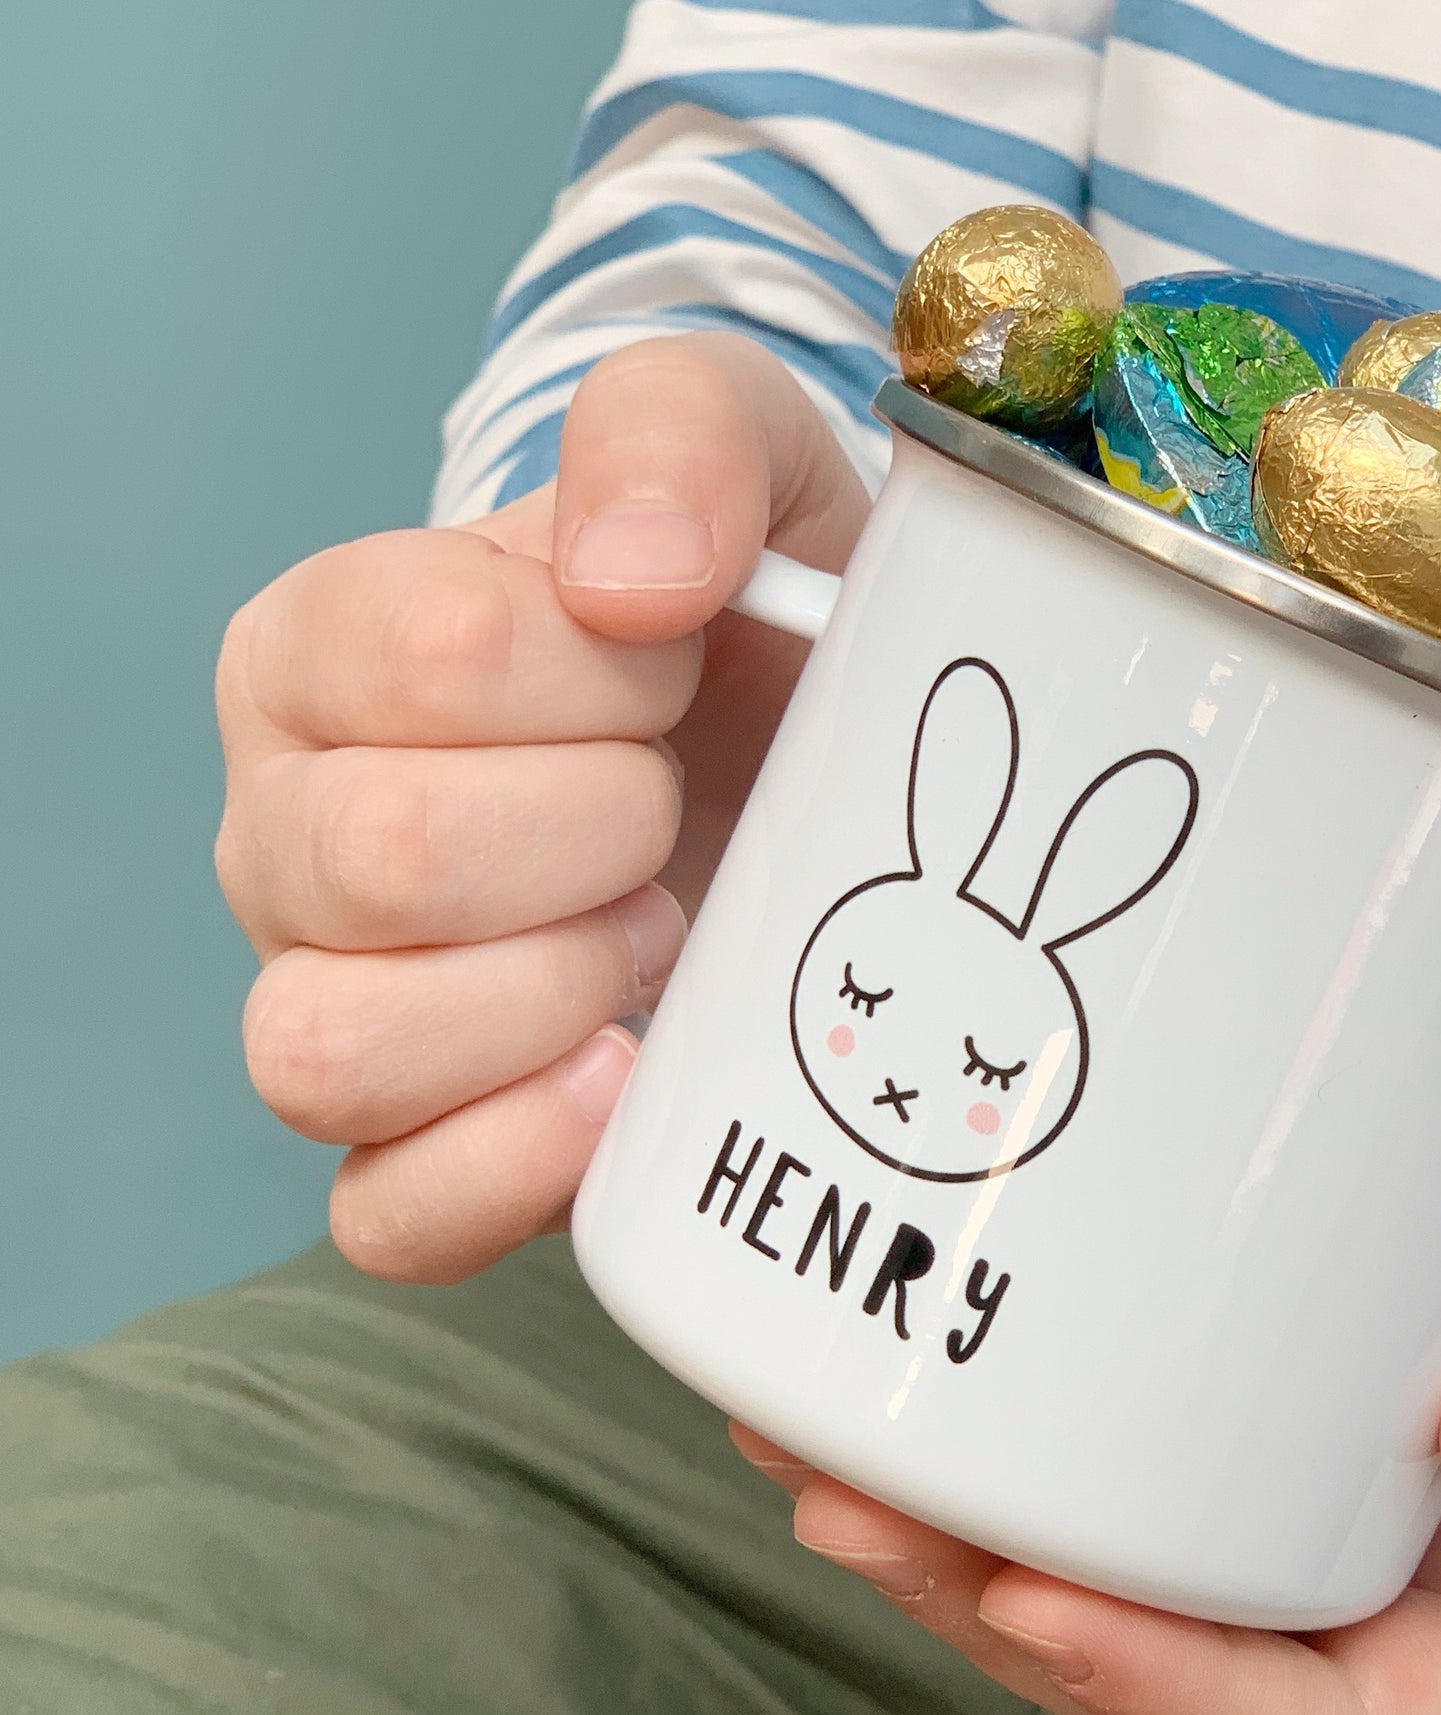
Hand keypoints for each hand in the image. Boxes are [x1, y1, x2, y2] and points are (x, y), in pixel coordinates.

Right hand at [216, 335, 867, 1281]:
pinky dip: (510, 1166)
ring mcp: (337, 1007)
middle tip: (675, 807)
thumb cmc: (751, 624)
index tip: (678, 664)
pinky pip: (385, 1215)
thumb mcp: (744, 461)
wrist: (807, 764)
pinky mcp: (419, 1153)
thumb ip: (675, 429)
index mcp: (325, 653)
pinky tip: (624, 1083)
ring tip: (659, 936)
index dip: (601, 671)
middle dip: (595, 828)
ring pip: (328, 1051)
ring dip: (543, 993)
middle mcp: (289, 836)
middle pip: (373, 860)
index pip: (416, 657)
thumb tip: (623, 574)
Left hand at [737, 1022, 1440, 1714]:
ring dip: (929, 1528)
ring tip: (799, 1428)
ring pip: (1078, 1575)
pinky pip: (1071, 1465)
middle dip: (982, 1608)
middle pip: (1150, 1669)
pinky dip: (959, 1431)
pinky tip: (861, 1345)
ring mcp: (1266, 1507)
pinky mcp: (1204, 1411)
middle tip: (850, 1498)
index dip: (1170, 1702)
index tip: (1038, 1601)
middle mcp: (1356, 1591)